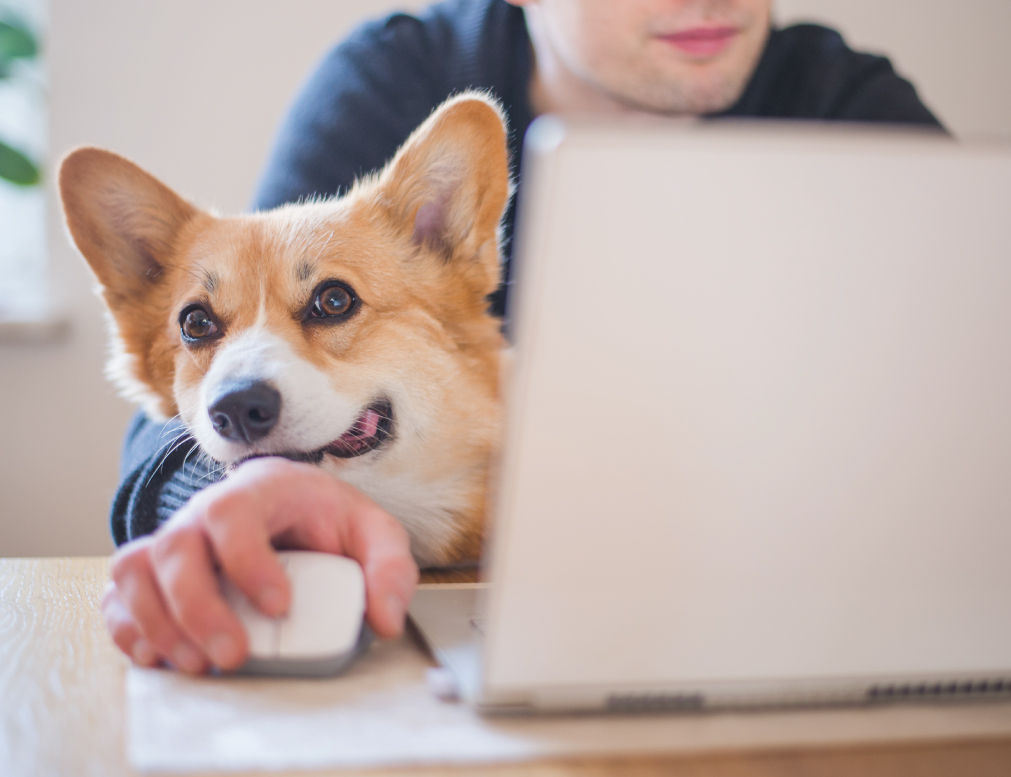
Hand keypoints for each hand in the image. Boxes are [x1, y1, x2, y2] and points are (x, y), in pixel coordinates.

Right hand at [102, 457, 417, 672]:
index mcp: (260, 491)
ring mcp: (175, 539)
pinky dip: (127, 626)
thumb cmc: (326, 516)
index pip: (234, 514)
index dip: (247, 562)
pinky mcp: (156, 571)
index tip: (279, 606)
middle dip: (197, 608)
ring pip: (136, 570)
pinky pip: (118, 593)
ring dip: (156, 622)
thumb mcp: (373, 531)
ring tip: (196, 664)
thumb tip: (387, 620)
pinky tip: (156, 655)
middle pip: (175, 547)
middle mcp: (206, 512)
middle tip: (232, 655)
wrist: (291, 503)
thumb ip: (389, 567)